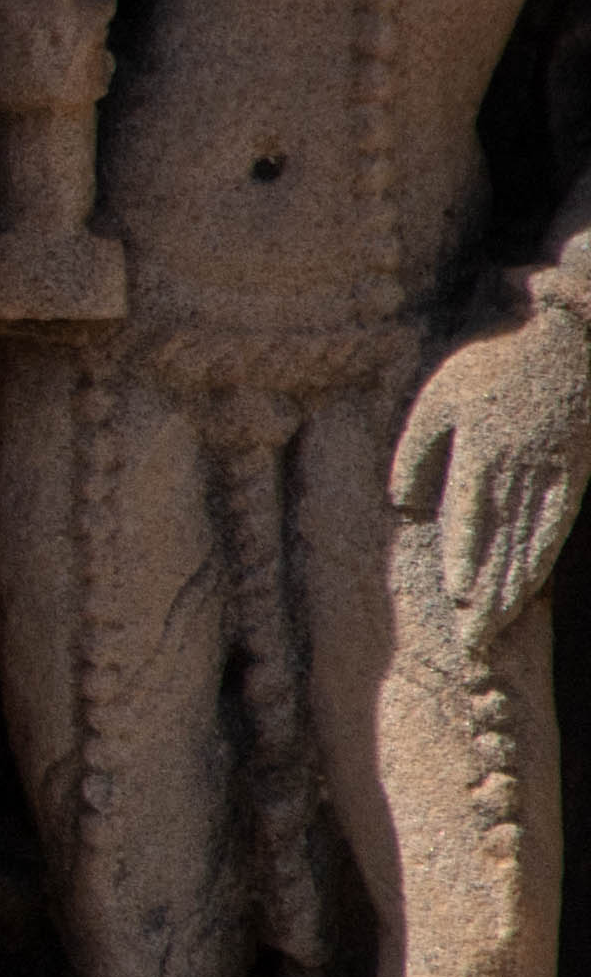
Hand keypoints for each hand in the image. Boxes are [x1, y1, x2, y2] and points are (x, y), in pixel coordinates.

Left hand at [394, 307, 590, 656]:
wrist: (564, 339)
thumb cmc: (491, 365)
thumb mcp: (438, 399)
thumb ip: (417, 452)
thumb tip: (403, 503)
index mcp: (481, 455)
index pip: (470, 521)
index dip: (464, 560)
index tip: (457, 598)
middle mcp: (519, 474)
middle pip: (501, 544)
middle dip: (487, 593)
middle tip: (473, 637)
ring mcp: (551, 476)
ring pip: (530, 542)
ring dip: (512, 587)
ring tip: (495, 625)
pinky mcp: (574, 474)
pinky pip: (557, 525)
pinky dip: (542, 558)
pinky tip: (529, 585)